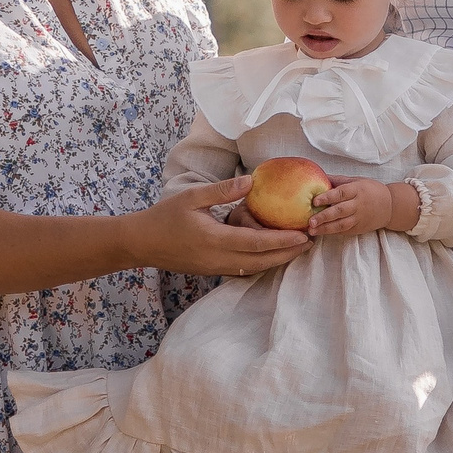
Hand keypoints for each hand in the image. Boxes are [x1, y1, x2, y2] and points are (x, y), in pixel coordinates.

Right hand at [130, 178, 310, 278]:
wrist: (141, 243)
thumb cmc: (164, 216)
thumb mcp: (191, 196)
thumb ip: (222, 191)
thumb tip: (251, 181)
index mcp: (215, 239)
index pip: (257, 243)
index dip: (283, 240)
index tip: (304, 234)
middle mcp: (219, 258)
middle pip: (262, 261)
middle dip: (288, 253)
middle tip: (310, 243)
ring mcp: (216, 268)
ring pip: (254, 268)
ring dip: (277, 260)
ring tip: (296, 249)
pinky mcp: (212, 271)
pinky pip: (243, 269)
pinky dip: (262, 263)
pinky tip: (271, 254)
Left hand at [307, 177, 417, 238]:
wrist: (390, 206)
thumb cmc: (370, 190)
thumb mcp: (356, 181)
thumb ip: (338, 180)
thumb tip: (318, 175)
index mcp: (357, 190)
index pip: (341, 194)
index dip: (327, 197)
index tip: (314, 201)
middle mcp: (358, 205)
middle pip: (340, 211)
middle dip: (324, 217)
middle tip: (310, 221)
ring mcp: (359, 218)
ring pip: (342, 224)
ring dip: (326, 228)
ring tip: (312, 230)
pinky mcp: (359, 228)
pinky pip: (345, 231)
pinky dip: (333, 233)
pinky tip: (322, 233)